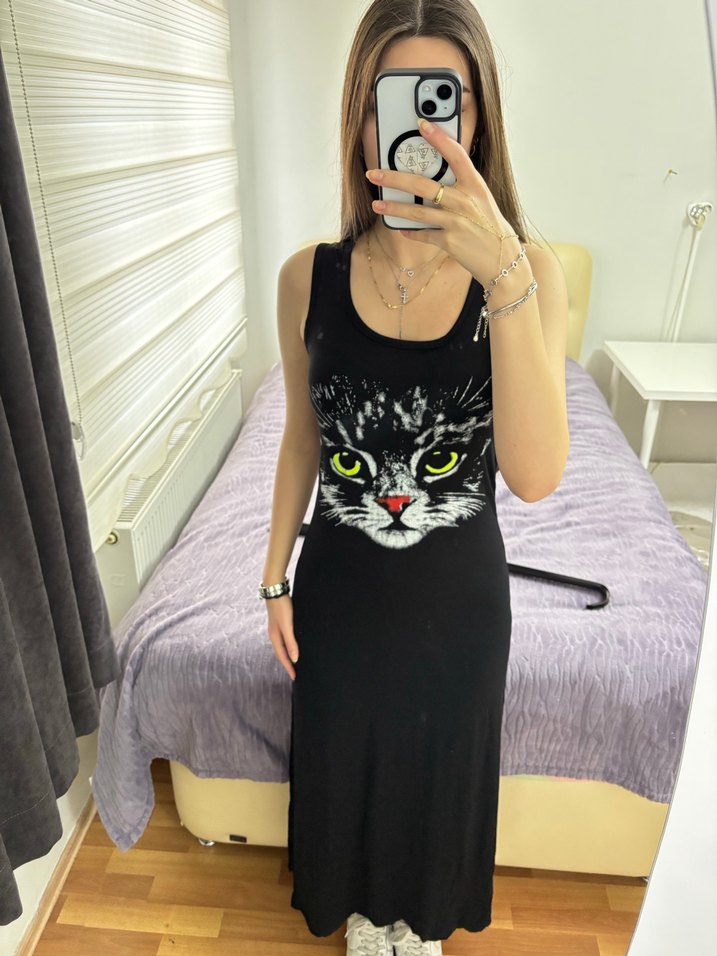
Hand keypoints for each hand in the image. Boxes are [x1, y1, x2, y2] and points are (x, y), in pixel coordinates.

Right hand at [265, 596, 298, 680]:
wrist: (274, 589)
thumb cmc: (281, 606)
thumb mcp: (287, 625)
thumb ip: (290, 642)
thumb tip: (295, 658)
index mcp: (275, 637)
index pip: (282, 657)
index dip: (289, 667)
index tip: (295, 678)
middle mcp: (274, 634)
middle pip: (281, 653)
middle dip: (287, 664)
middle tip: (295, 673)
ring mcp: (276, 628)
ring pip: (282, 646)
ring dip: (287, 655)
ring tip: (294, 662)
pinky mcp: (280, 622)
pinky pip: (284, 638)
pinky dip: (288, 645)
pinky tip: (293, 644)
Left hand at [365, 117, 520, 288]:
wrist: (502, 258)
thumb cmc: (490, 225)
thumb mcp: (481, 199)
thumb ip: (461, 187)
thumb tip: (434, 178)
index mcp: (475, 185)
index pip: (456, 154)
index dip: (439, 138)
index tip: (422, 124)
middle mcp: (465, 201)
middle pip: (423, 185)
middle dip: (394, 179)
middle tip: (375, 174)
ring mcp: (456, 222)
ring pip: (417, 212)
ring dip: (393, 208)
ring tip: (377, 205)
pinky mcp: (450, 242)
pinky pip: (424, 234)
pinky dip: (411, 232)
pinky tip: (400, 229)